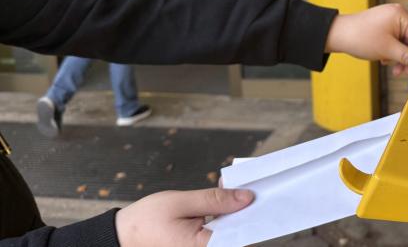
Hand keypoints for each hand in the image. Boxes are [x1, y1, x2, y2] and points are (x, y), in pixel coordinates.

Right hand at [115, 187, 253, 246]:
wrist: (121, 235)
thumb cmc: (146, 222)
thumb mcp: (181, 203)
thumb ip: (214, 200)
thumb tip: (246, 197)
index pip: (242, 233)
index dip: (255, 213)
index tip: (265, 196)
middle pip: (238, 231)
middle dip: (246, 209)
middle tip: (254, 187)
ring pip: (230, 230)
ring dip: (236, 211)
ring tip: (241, 190)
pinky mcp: (199, 245)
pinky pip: (219, 230)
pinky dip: (224, 215)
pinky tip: (227, 198)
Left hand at [325, 4, 407, 75]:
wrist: (337, 35)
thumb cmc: (361, 38)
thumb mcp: (387, 50)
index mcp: (401, 15)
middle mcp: (398, 14)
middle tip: (406, 72)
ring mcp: (390, 19)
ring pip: (403, 42)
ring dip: (400, 57)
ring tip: (394, 69)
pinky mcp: (384, 25)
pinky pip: (395, 40)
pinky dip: (393, 51)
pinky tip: (385, 59)